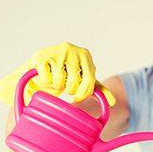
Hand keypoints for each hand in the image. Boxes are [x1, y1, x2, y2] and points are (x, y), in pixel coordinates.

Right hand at [0, 42, 114, 105]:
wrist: (42, 66)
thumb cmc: (67, 73)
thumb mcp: (84, 80)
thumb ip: (99, 90)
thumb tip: (113, 102)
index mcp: (85, 55)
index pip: (90, 79)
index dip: (83, 93)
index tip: (77, 98)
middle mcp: (71, 49)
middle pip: (74, 81)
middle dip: (69, 90)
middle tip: (65, 86)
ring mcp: (55, 51)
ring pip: (60, 81)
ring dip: (57, 87)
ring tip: (55, 81)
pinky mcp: (40, 56)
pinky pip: (47, 79)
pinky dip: (46, 83)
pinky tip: (46, 77)